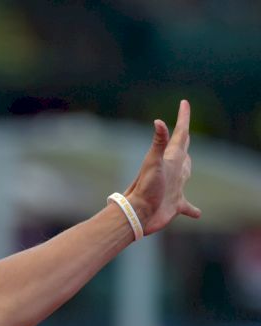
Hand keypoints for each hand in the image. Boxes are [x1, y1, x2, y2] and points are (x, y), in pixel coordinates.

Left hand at [122, 100, 201, 235]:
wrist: (137, 213)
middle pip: (182, 152)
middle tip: (186, 131)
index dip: (183, 118)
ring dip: (187, 170)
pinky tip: (197, 213)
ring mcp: (174, 188)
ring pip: (184, 176)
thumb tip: (158, 121)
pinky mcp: (175, 205)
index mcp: (170, 160)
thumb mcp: (153, 164)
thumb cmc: (145, 188)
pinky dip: (193, 209)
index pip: (180, 134)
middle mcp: (173, 172)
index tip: (184, 103)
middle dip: (184, 141)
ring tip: (189, 164)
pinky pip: (188, 206)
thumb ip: (158, 143)